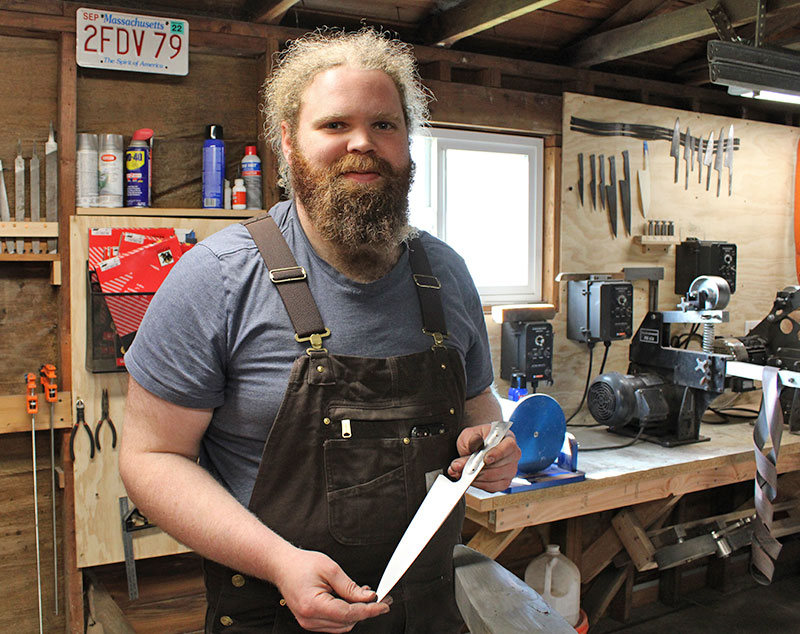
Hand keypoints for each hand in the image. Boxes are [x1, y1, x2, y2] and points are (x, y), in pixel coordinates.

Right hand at [273, 547, 389, 631]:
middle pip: (347, 622)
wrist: (282, 566)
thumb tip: (368, 598)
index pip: (349, 614)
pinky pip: (334, 623)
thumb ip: (350, 587)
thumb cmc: (301, 564)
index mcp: (313, 605)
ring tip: (364, 595)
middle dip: (365, 611)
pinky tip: (351, 600)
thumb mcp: (330, 569)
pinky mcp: (310, 621)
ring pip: (342, 626)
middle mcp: (309, 618)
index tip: (384, 605)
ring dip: (356, 613)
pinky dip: (346, 614)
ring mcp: (308, 622)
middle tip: (378, 596)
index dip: (370, 610)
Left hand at [448, 424, 519, 492]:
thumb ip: (472, 440)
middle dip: (480, 468)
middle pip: (502, 466)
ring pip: (495, 478)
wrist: (472, 448)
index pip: (509, 446)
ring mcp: (510, 470)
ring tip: (463, 472)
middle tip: (463, 466)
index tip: (485, 459)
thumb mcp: (470, 435)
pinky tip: (471, 478)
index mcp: (507, 439)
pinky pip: (492, 487)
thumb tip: (474, 444)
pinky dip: (479, 484)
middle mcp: (512, 455)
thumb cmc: (475, 439)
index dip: (498, 453)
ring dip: (477, 476)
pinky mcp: (504, 482)